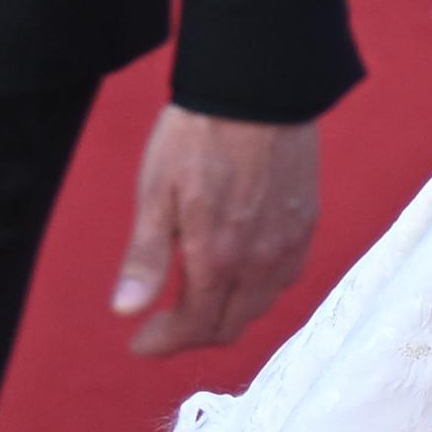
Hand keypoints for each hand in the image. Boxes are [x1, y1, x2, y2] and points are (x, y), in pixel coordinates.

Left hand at [117, 108, 321, 353]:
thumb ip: (146, 258)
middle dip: (191, 335)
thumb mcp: (156, 192)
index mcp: (218, 259)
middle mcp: (259, 264)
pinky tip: (238, 273)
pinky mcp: (305, 227)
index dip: (163, 343)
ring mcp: (288, 247)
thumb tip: (126, 311)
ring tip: (196, 301)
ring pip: (258, 308)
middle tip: (162, 325)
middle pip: (228, 327)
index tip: (139, 342)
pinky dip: (256, 292)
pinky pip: (283, 280)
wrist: (258, 89)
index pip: (194, 327)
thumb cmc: (199, 134)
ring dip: (225, 315)